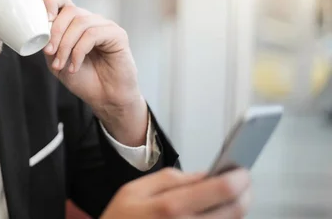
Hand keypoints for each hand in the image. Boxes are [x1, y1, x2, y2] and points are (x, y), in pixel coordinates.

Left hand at [43, 0, 146, 144]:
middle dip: (55, 32)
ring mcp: (105, 25)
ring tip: (61, 64)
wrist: (105, 98)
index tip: (43, 20)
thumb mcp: (56, 61)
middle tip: (48, 52)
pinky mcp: (117, 34)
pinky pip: (92, 34)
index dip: (50, 3)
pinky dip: (78, 52)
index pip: (62, 0)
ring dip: (65, 46)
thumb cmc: (83, 79)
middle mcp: (91, 20)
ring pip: (80, 23)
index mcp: (75, 23)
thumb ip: (49, 44)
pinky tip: (75, 66)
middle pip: (70, 10)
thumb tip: (39, 31)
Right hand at [101, 168, 251, 217]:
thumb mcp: (134, 190)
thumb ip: (170, 178)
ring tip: (231, 196)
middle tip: (242, 181)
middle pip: (235, 210)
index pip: (222, 189)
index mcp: (170, 206)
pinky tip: (218, 211)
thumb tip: (203, 175)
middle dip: (245, 192)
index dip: (239, 177)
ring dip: (237, 208)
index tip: (241, 169)